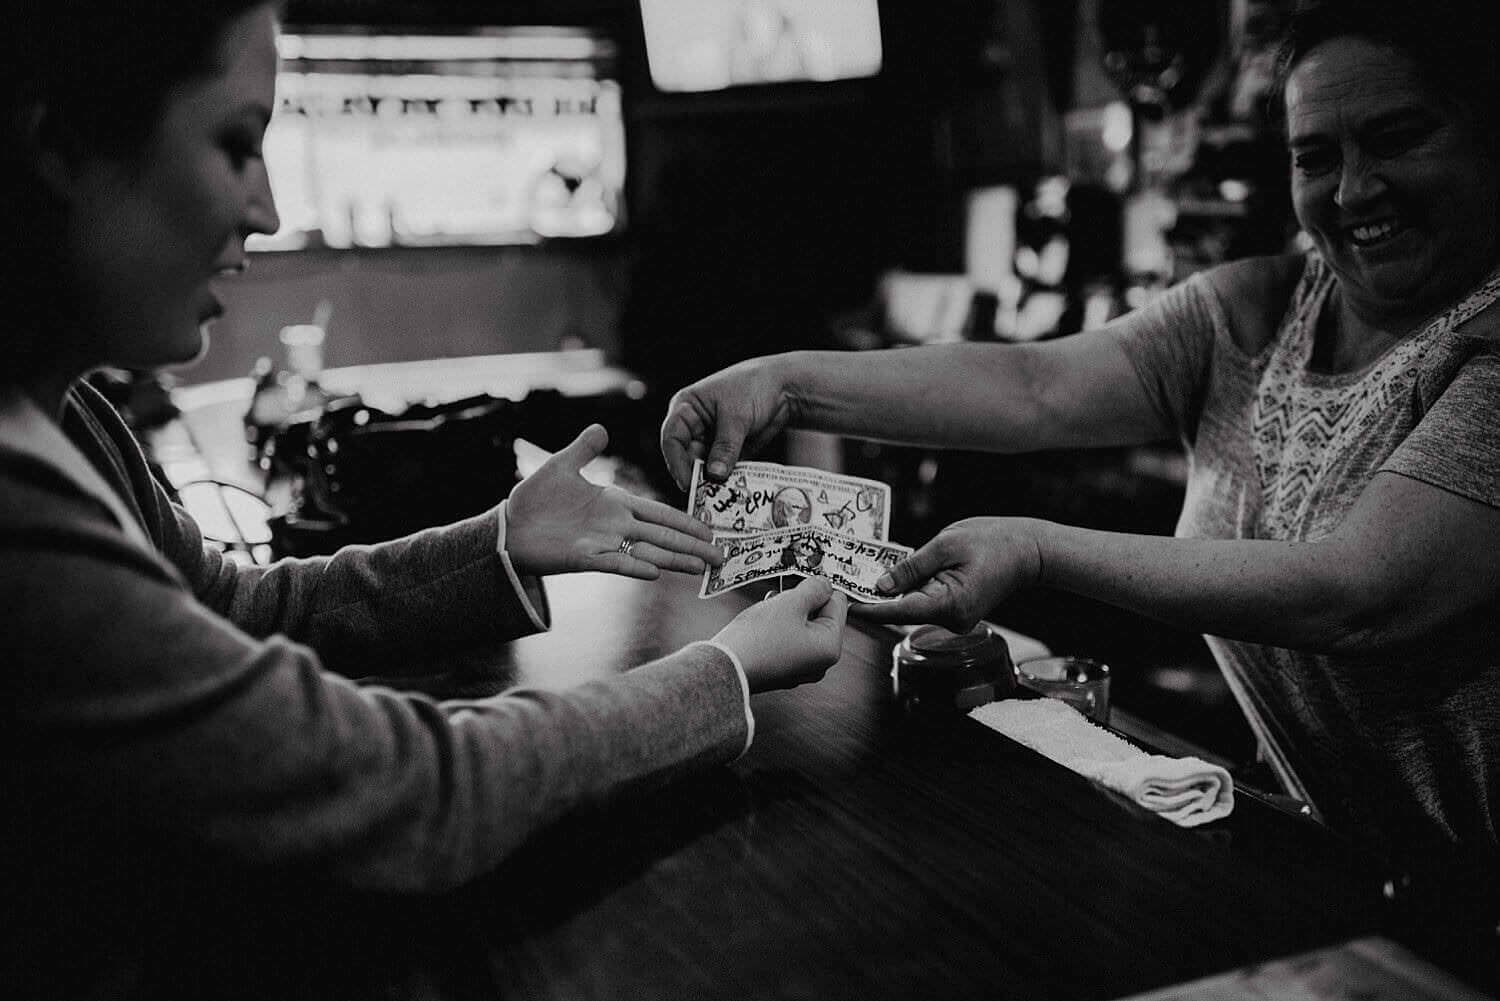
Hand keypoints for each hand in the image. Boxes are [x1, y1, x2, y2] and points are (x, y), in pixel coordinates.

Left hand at [505, 424, 724, 579]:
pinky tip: (655, 571)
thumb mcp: (561, 465)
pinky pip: (616, 563)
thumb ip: (584, 448)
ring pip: (648, 552)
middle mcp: (616, 525)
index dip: (684, 521)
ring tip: (702, 569)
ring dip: (675, 560)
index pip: (658, 512)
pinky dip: (635, 566)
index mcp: (615, 503)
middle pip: (663, 535)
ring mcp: (603, 543)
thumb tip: (601, 427)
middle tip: (722, 556)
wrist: (509, 528)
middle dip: (693, 545)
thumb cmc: (534, 499)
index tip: (709, 529)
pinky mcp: (586, 558)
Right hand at [659, 356, 793, 490]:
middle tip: (705, 496)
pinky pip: (721, 470)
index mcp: (686, 408)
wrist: (784, 387)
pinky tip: (732, 491)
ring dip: (711, 481)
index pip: (672, 439)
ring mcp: (710, 440)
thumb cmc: (754, 387)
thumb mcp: (737, 416)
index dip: (677, 462)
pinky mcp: (727, 452)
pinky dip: (726, 480)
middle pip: (686, 457)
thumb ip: (725, 447)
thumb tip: (715, 475)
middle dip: (695, 475)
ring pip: (703, 467)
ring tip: (721, 496)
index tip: (688, 483)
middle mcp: (694, 426)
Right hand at [711, 577, 847, 691]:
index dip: (818, 588)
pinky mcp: (782, 669)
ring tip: (768, 610)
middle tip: (780, 597)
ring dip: (787, 612)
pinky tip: (762, 622)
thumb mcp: (790, 603)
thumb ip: (813, 589)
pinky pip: (788, 640)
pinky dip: (778, 627)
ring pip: (802, 626)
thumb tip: (825, 584)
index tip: (799, 583)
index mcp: (830, 647)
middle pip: (820, 616)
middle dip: (801, 601)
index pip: (838, 603)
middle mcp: (820, 662)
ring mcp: (800, 668)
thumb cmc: (758, 639)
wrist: (723, 668)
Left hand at [851, 517, 1042, 631]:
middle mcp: (951, 618)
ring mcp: (955, 617)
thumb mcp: (946, 544)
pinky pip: (927, 599)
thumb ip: (911, 566)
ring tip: (868, 570)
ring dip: (895, 588)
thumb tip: (881, 584)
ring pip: (914, 604)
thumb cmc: (994, 542)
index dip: (869, 608)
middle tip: (848, 579)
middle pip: (903, 610)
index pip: (898, 611)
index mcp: (948, 604)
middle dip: (877, 594)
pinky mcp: (957, 610)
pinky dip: (912, 586)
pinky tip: (897, 571)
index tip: (845, 605)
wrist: (1030, 550)